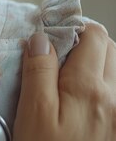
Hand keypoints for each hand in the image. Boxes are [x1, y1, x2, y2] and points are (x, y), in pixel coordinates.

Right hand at [13, 24, 115, 140]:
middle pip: (110, 48)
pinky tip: (80, 96)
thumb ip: (39, 71)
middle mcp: (115, 99)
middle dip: (86, 41)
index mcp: (89, 89)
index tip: (51, 32)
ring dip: (95, 61)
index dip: (71, 27)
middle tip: (58, 51)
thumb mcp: (32, 114)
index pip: (93, 36)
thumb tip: (41, 38)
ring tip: (67, 74)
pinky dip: (102, 83)